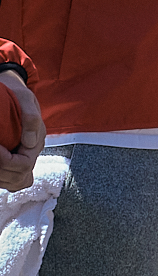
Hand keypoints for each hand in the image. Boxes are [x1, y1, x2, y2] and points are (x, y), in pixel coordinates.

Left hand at [0, 69, 43, 192]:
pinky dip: (3, 179)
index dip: (6, 161)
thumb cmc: (17, 95)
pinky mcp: (14, 158)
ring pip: (15, 182)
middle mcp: (31, 152)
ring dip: (1, 177)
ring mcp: (23, 156)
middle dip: (2, 170)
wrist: (12, 93)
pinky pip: (12, 181)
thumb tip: (29, 143)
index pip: (24, 164)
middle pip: (19, 177)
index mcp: (37, 141)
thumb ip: (31, 118)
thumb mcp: (25, 100)